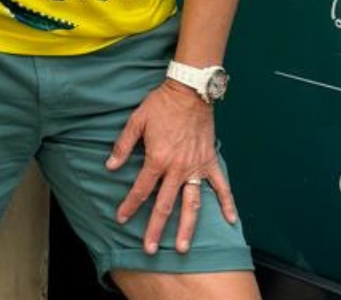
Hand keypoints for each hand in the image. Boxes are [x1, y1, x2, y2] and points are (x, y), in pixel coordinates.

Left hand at [106, 82, 238, 254]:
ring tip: (183, 248)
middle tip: (150, 250)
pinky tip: (231, 220)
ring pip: (192, 204)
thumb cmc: (162, 105)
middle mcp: (177, 168)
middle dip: (156, 228)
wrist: (190, 90)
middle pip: (165, 205)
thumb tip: (110, 166)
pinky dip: (227, 203)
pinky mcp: (210, 162)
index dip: (129, 205)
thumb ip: (123, 145)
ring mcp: (196, 167)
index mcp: (157, 159)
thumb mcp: (136, 121)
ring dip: (187, 227)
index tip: (122, 219)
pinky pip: (221, 186)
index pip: (140, 189)